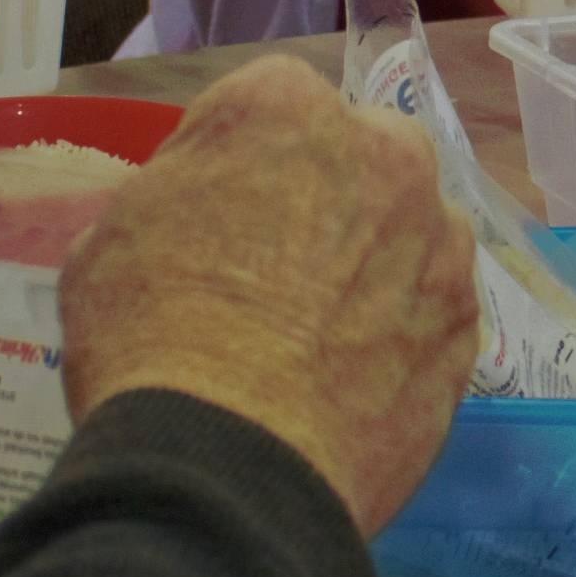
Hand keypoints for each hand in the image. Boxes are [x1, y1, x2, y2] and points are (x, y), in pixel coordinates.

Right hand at [60, 56, 480, 533]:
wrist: (229, 470)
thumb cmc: (147, 343)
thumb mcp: (107, 243)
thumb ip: (173, 196)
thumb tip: (194, 210)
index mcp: (283, 109)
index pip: (265, 106)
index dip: (236, 163)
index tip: (213, 214)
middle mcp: (383, 152)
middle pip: (359, 153)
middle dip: (329, 194)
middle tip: (279, 268)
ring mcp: (439, 239)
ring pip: (411, 228)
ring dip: (378, 259)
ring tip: (323, 334)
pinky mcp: (467, 322)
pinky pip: (432, 306)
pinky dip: (403, 329)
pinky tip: (357, 378)